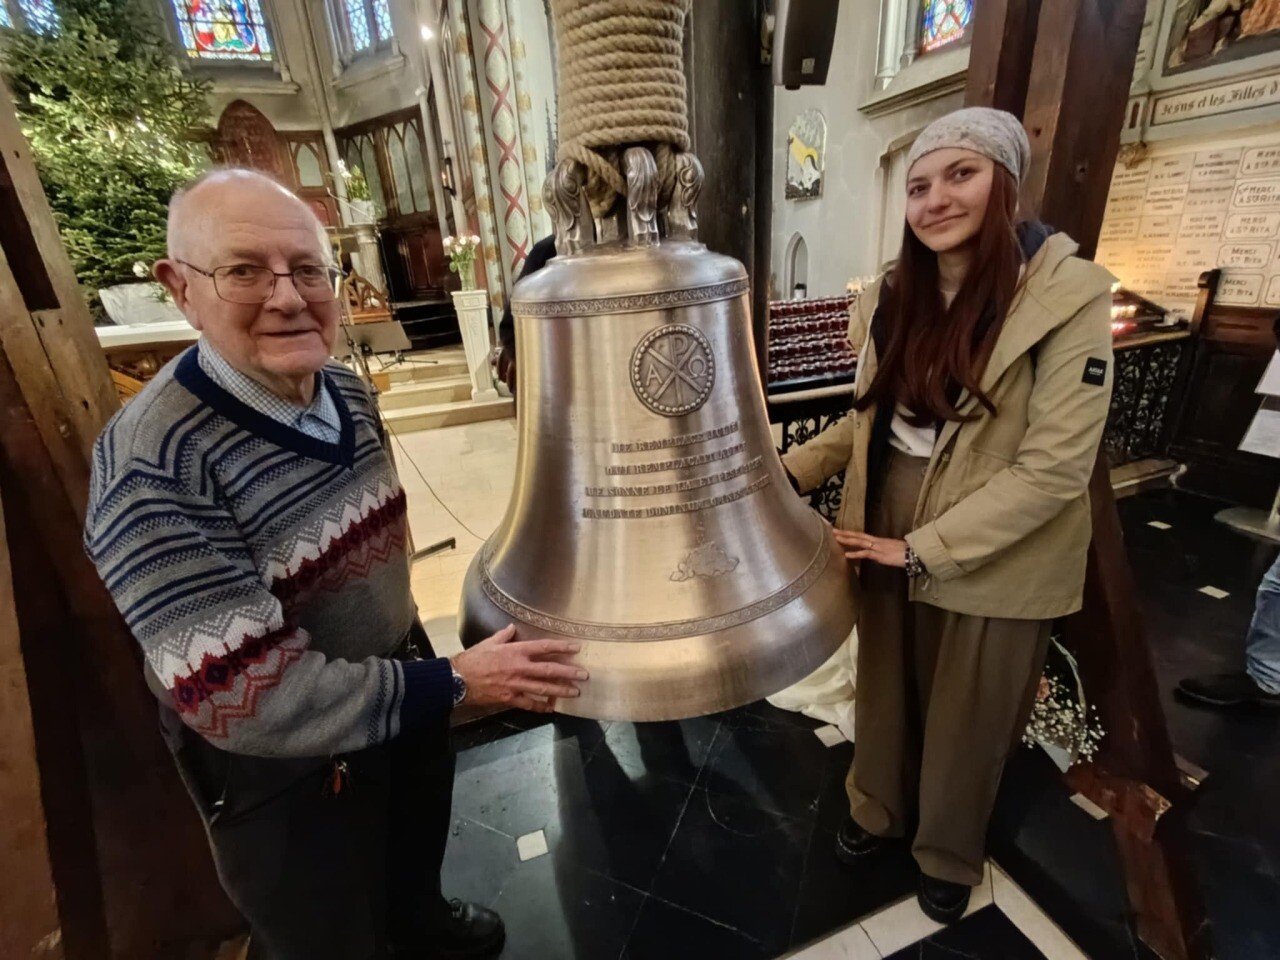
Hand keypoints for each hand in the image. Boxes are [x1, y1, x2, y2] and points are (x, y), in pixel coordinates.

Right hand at [451, 625, 586, 712]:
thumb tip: (512, 628)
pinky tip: (551, 708)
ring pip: (543, 689)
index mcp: (515, 651)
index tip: (576, 648)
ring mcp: (515, 685)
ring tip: (575, 692)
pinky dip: (541, 706)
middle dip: (568, 673)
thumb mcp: (489, 643)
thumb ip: (503, 636)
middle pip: (549, 670)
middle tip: (583, 675)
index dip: (561, 647)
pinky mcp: (509, 699)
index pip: (544, 648)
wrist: (458, 679)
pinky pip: (529, 704)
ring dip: (560, 691)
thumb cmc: (472, 659)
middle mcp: (519, 668)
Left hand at [832, 530, 907, 567]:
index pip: (862, 535)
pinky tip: (846, 555)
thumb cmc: (905, 553)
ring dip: (847, 540)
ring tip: (836, 538)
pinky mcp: (880, 554)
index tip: (841, 531)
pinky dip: (855, 554)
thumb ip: (880, 552)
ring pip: (859, 542)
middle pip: (858, 536)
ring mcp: (877, 547)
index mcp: (878, 541)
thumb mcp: (890, 551)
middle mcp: (876, 541)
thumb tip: (873, 555)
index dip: (851, 533)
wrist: (914, 554)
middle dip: (845, 533)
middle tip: (833, 530)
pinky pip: (865, 553)